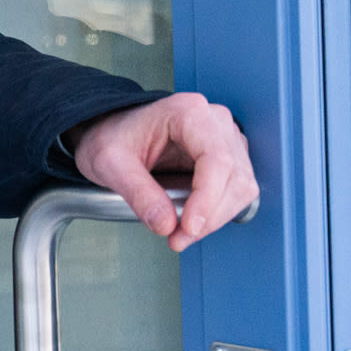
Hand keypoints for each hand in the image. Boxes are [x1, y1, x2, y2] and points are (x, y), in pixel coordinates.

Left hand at [70, 92, 257, 251]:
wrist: (109, 132)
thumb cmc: (110, 137)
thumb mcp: (109, 163)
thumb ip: (137, 192)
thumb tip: (166, 225)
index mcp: (187, 112)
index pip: (216, 159)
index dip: (208, 198)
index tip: (189, 227)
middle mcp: (214, 121)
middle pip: (234, 176)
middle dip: (210, 215)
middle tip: (178, 238)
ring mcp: (224, 139)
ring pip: (241, 186)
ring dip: (216, 218)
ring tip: (181, 235)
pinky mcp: (226, 158)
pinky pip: (235, 190)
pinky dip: (217, 212)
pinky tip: (192, 223)